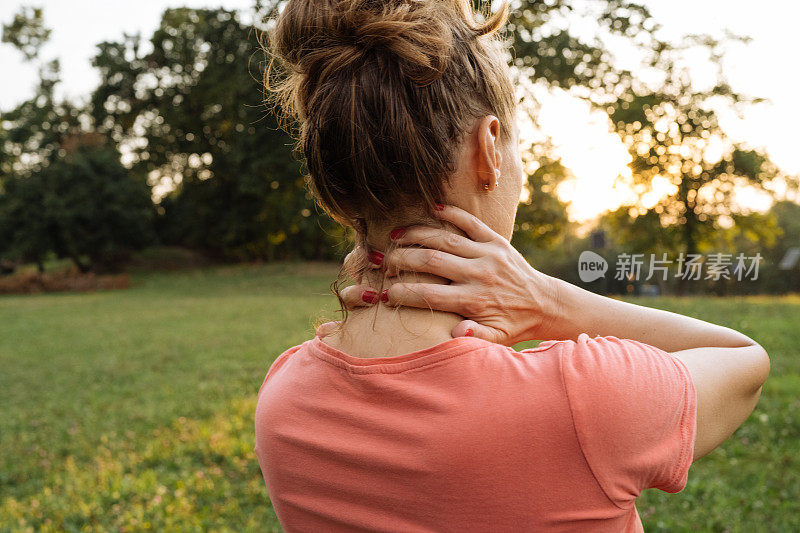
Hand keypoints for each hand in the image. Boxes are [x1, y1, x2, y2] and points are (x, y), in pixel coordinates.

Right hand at [316, 205, 558, 345]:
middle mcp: (480, 274)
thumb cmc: (514, 324)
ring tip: (396, 235)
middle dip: (403, 259)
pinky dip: (452, 214)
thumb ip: (476, 337)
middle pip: (432, 260)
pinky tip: (432, 209)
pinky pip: (471, 222)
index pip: (430, 295)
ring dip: (418, 234)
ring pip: (446, 238)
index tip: (385, 294)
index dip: (403, 294)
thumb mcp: (497, 339)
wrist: (545, 303)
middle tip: (385, 261)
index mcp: (475, 300)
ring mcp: (489, 254)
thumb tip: (456, 331)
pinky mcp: (497, 240)